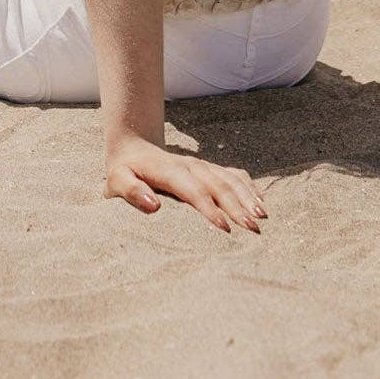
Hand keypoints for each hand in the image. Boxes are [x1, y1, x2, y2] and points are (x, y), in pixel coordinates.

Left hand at [104, 135, 266, 230]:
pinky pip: (233, 175)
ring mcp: (202, 165)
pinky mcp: (209, 168)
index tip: (224, 228)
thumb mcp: (117, 181)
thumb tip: (154, 206)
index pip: (193, 189)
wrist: (133, 149)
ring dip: (247, 196)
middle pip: (218, 184)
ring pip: (230, 178)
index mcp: (169, 170)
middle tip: (253, 229)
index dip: (209, 208)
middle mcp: (190, 165)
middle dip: (237, 206)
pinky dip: (249, 187)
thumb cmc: (125, 172)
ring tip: (262, 217)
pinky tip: (261, 202)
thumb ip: (132, 192)